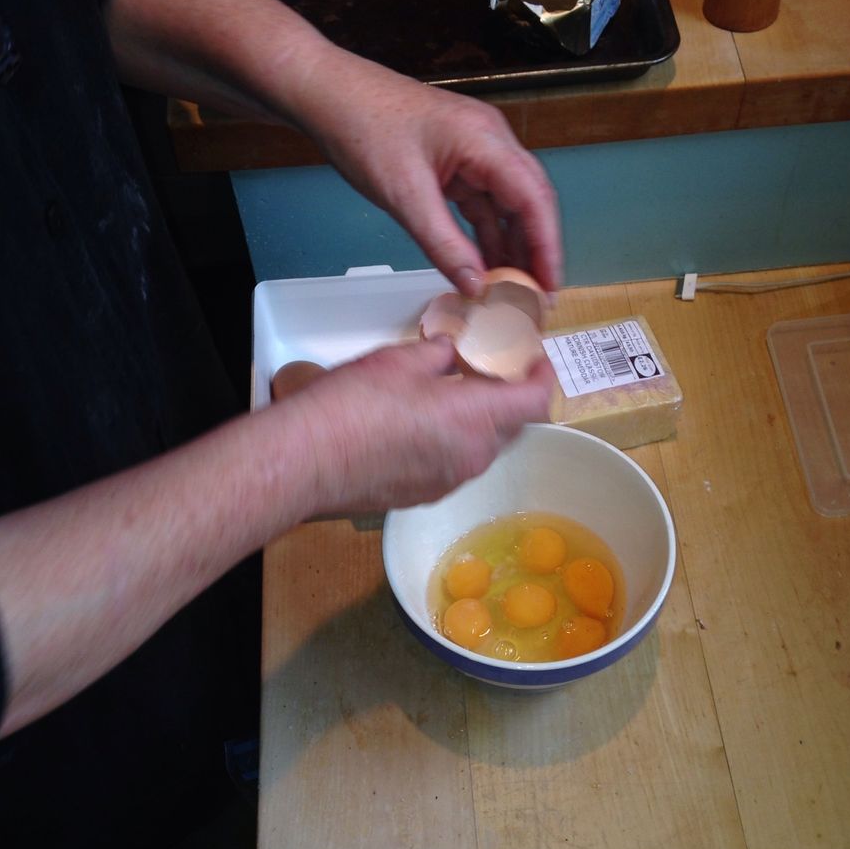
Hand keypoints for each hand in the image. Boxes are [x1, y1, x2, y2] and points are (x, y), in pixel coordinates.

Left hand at [106, 0, 560, 297]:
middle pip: (529, 203)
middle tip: (538, 297)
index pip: (534, 199)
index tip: (550, 286)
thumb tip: (477, 286)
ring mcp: (473, 151)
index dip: (546, 246)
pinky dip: (486, 236)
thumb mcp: (405, 197)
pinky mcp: (454, 163)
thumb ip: (445, 246)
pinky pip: (481, 205)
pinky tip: (486, 267)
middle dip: (536, 251)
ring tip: (514, 291)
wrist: (326, 95)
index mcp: (485, 140)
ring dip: (511, 247)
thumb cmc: (362, 127)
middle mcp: (489, 142)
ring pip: (507, 206)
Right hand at [284, 336, 554, 513]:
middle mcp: (473, 457)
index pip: (536, 401)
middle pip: (513, 426)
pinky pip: (455, 464)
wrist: (305, 462)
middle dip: (510, 398)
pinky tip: (424, 424)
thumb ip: (438, 354)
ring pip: (483, 447)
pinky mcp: (424, 496)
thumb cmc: (352, 406)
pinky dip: (454, 442)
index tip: (536, 359)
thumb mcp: (400, 361)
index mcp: (476, 419)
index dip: (544, 377)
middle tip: (491, 370)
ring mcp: (449, 481)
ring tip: (453, 395)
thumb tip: (450, 352)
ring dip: (480, 422)